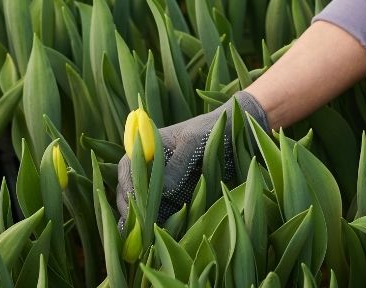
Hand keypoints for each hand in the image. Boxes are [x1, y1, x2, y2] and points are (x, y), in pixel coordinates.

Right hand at [115, 91, 267, 226]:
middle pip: (132, 189)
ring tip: (142, 238)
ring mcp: (166, 182)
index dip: (127, 184)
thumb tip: (163, 189)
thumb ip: (178, 162)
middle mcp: (154, 167)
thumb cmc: (213, 128)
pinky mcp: (179, 196)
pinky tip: (156, 236)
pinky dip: (159, 222)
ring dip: (142, 219)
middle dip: (131, 207)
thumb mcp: (194, 139)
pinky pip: (164, 210)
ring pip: (145, 203)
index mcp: (150, 147)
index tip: (134, 201)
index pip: (128, 167)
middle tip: (138, 226)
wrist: (238, 133)